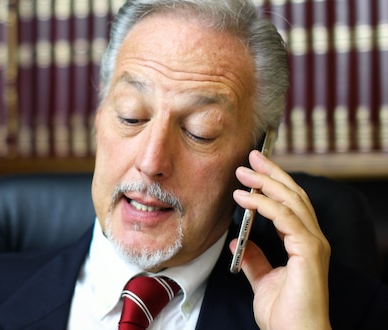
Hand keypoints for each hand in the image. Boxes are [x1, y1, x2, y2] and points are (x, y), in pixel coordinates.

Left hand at [230, 150, 331, 329]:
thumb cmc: (284, 314)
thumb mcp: (262, 280)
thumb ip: (254, 259)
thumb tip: (239, 242)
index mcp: (304, 244)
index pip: (291, 204)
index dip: (273, 184)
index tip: (252, 170)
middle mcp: (312, 239)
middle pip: (294, 195)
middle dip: (272, 173)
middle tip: (251, 157)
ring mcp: (313, 244)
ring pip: (291, 201)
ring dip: (265, 182)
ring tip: (242, 172)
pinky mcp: (309, 250)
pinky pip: (285, 218)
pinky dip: (264, 204)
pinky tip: (244, 197)